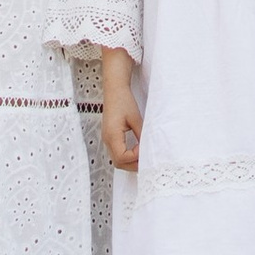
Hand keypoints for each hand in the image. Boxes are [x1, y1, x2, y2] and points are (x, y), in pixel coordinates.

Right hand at [101, 52, 141, 170]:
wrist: (114, 90)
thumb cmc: (124, 101)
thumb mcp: (135, 118)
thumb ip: (141, 134)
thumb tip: (148, 148)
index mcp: (112, 135)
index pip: (122, 157)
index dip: (135, 157)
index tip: (144, 149)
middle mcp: (107, 140)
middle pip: (118, 163)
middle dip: (133, 165)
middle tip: (146, 160)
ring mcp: (107, 139)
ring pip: (117, 160)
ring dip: (129, 161)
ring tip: (142, 156)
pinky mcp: (109, 137)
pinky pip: (116, 153)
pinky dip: (126, 156)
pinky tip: (136, 151)